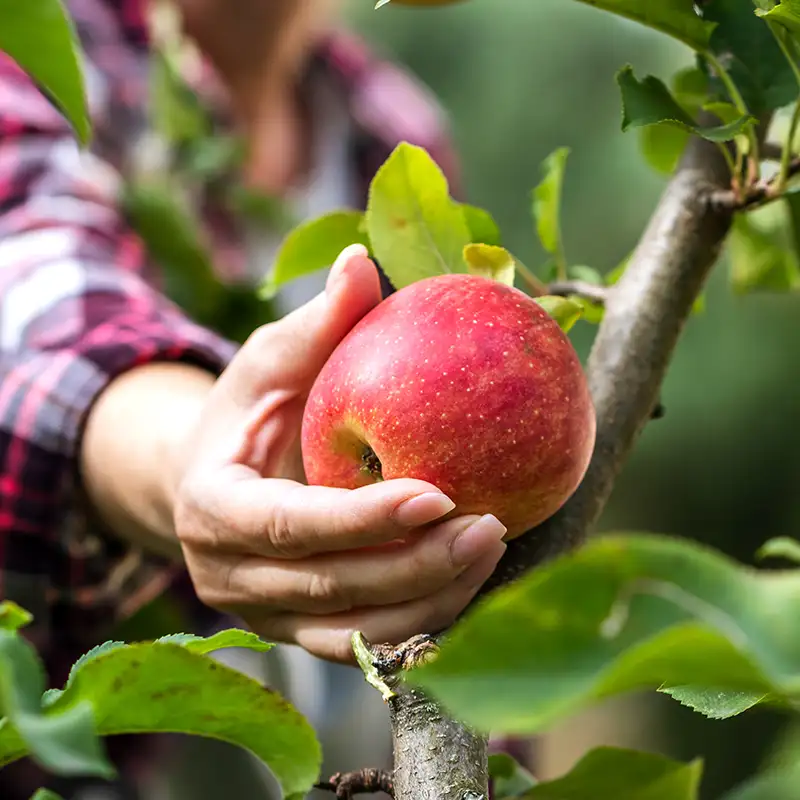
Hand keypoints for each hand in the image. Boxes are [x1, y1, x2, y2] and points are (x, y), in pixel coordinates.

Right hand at [173, 245, 507, 662]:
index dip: (360, 518)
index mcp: (212, 510)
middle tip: (492, 525)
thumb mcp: (269, 363)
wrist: (212, 484)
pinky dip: (422, 621)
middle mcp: (230, 577)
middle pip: (332, 586)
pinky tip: (474, 584)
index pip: (286, 525)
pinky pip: (367, 642)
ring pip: (356, 631)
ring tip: (494, 550)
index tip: (438, 492)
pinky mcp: (300, 632)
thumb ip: (315, 325)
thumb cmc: (246, 412)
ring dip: (431, 600)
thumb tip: (363, 261)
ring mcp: (266, 616)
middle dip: (416, 565)